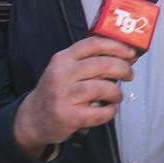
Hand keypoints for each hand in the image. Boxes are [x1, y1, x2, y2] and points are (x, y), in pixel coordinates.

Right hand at [13, 37, 135, 157]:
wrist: (33, 118)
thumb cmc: (58, 91)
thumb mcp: (67, 69)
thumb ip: (92, 61)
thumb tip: (128, 56)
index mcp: (63, 59)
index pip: (94, 44)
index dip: (117, 46)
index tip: (131, 52)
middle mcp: (61, 74)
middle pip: (103, 65)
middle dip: (123, 69)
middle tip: (129, 74)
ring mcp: (63, 96)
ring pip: (103, 88)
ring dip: (117, 92)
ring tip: (117, 96)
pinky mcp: (67, 116)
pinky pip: (99, 112)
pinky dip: (110, 111)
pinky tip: (109, 109)